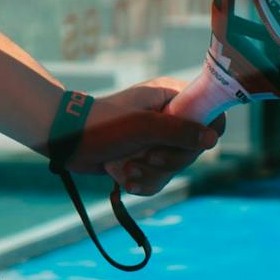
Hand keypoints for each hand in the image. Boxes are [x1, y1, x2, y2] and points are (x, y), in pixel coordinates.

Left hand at [60, 78, 224, 196]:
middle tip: (147, 156)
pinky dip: (142, 182)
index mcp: (170, 97)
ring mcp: (156, 139)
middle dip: (168, 160)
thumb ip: (178, 131)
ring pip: (175, 167)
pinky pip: (159, 179)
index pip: (209, 111)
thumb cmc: (102, 126)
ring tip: (126, 167)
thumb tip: (212, 138)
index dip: (205, 131)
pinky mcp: (145, 158)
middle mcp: (167, 116)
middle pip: (193, 147)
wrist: (67, 142)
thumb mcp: (142, 127)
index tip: (191, 144)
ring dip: (151, 174)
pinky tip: (124, 177)